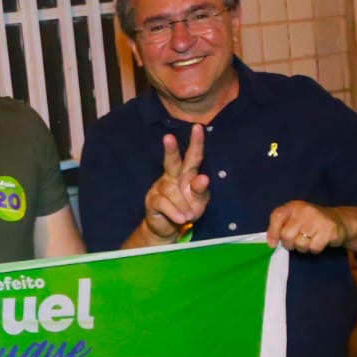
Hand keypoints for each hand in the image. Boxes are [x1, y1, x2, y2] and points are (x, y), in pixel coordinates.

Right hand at [141, 123, 209, 243]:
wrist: (169, 228)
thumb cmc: (187, 210)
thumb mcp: (199, 201)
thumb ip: (201, 190)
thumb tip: (203, 177)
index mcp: (187, 174)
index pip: (193, 156)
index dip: (196, 142)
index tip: (197, 127)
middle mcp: (172, 177)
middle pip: (172, 162)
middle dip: (170, 150)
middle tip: (168, 138)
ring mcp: (161, 187)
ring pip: (173, 191)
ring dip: (183, 205)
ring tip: (189, 216)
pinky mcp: (152, 200)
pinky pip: (165, 203)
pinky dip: (175, 212)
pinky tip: (182, 218)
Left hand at [267, 200, 346, 252]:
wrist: (338, 220)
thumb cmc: (310, 222)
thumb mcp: (294, 219)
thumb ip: (280, 227)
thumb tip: (271, 243)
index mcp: (293, 206)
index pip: (277, 217)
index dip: (273, 232)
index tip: (273, 244)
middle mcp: (305, 210)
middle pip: (287, 235)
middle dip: (290, 244)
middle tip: (296, 241)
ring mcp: (318, 219)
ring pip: (300, 244)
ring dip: (303, 247)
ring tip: (310, 240)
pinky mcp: (329, 229)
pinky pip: (314, 248)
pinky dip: (315, 249)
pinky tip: (319, 241)